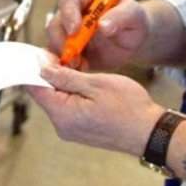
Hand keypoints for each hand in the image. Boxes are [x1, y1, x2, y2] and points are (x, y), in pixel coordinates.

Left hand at [27, 64, 162, 155]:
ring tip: (82, 70)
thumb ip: (65, 76)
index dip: (36, 68)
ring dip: (65, 83)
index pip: (34, 88)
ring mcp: (72, 131)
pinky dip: (73, 94)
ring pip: (58, 100)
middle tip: (70, 57)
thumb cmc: (129, 107)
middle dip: (52, 74)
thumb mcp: (96, 83)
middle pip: (45, 94)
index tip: (47, 52)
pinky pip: (68, 108)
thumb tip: (41, 67)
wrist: (150, 133)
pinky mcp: (81, 131)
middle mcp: (62, 126)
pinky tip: (88, 84)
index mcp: (62, 114)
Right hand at [46, 0, 149, 69]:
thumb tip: (102, 25)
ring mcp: (68, 31)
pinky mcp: (69, 49)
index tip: (75, 30)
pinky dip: (66, 65)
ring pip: (55, 42)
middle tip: (75, 56)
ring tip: (81, 65)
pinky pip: (60, 57)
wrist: (133, 40)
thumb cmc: (133, 20)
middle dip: (62, 41)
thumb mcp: (133, 14)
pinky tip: (81, 69)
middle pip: (56, 23)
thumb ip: (120, 16)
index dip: (69, 14)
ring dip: (64, 55)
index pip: (70, 1)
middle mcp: (72, 12)